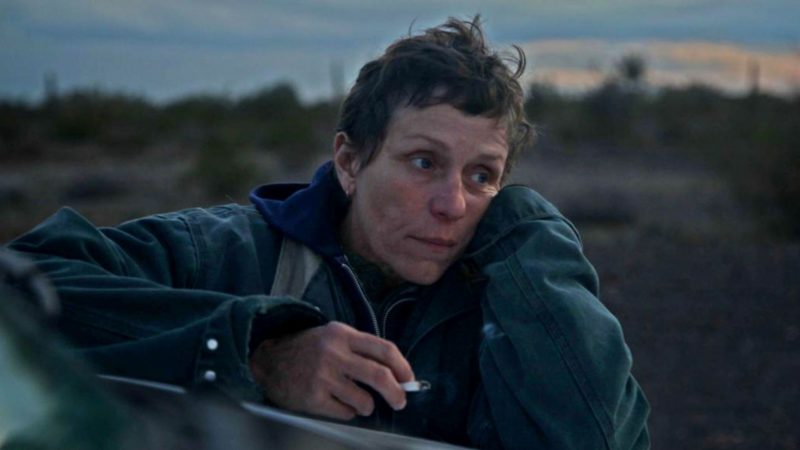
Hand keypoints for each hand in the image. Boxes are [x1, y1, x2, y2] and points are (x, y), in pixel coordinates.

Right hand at [249, 321, 413, 419]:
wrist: (268, 359)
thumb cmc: (308, 349)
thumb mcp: (334, 337)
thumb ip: (362, 350)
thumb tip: (397, 374)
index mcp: (343, 335)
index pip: (384, 350)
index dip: (403, 367)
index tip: (408, 380)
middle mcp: (333, 353)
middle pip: (379, 376)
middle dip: (396, 393)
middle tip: (400, 401)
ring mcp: (322, 376)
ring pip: (364, 400)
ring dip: (367, 405)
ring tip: (358, 401)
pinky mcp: (312, 397)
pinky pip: (345, 413)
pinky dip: (348, 412)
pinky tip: (337, 403)